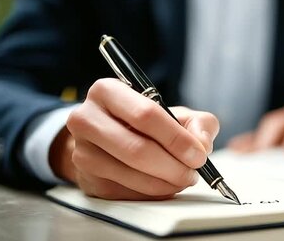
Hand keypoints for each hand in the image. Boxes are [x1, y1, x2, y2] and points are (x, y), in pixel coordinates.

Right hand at [50, 78, 218, 199]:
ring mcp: (81, 151)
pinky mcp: (86, 178)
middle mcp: (86, 119)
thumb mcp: (176, 113)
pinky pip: (124, 191)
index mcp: (107, 91)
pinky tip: (164, 185)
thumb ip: (198, 123)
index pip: (146, 114)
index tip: (198, 155)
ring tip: (182, 179)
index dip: (176, 138)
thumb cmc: (146, 124)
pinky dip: (151, 192)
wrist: (110, 139)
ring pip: (130, 173)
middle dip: (172, 165)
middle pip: (136, 148)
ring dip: (164, 182)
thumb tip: (201, 145)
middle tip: (193, 173)